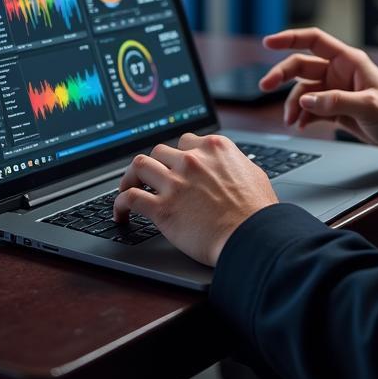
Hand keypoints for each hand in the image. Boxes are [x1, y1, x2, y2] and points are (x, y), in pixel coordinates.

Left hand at [112, 133, 277, 265]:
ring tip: (128, 188)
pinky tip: (121, 213)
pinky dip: (119, 203)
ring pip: (139, 165)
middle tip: (152, 179)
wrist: (252, 237)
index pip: (185, 142)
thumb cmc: (257, 211)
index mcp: (214, 148)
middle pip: (160, 151)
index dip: (178, 155)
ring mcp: (176, 183)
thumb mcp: (253, 173)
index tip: (174, 166)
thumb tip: (232, 164)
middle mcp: (192, 160)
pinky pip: (129, 197)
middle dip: (155, 165)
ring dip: (131, 177)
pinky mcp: (163, 208)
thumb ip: (235, 163)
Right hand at [259, 27, 377, 153]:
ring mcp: (335, 90)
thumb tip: (305, 101)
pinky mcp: (334, 108)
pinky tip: (300, 126)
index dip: (290, 38)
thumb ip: (336, 102)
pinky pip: (310, 108)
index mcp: (348, 61)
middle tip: (264, 87)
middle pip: (301, 66)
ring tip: (291, 122)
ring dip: (293, 105)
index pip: (314, 40)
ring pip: (303, 91)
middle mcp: (338, 72)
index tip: (268, 42)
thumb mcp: (369, 106)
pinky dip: (302, 116)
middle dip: (281, 75)